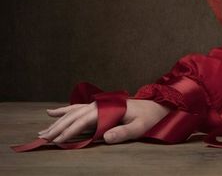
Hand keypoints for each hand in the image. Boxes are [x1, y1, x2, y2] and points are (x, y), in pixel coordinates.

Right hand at [37, 99, 170, 143]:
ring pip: (73, 113)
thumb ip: (123, 133)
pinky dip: (64, 111)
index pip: (85, 120)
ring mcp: (98, 105)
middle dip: (58, 127)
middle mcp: (100, 105)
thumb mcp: (139, 127)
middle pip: (75, 116)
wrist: (156, 107)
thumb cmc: (148, 118)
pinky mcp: (99, 108)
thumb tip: (105, 138)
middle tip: (43, 138)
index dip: (70, 130)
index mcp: (108, 109)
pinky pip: (78, 109)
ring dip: (57, 121)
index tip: (57, 140)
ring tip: (42, 130)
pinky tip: (52, 113)